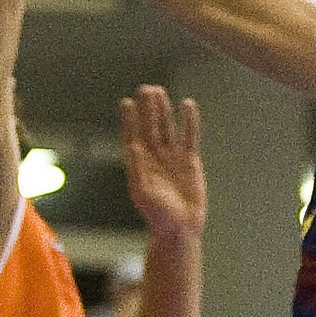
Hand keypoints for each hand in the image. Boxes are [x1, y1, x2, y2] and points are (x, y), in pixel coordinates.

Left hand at [120, 85, 205, 240]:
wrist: (180, 228)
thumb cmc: (157, 215)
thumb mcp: (143, 193)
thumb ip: (137, 170)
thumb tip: (132, 146)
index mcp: (140, 164)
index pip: (133, 135)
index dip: (130, 119)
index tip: (126, 103)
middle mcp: (155, 157)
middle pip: (151, 126)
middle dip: (148, 108)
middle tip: (145, 88)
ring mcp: (172, 157)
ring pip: (168, 127)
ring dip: (164, 110)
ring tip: (160, 91)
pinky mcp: (190, 160)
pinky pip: (189, 136)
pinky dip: (189, 121)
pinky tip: (188, 105)